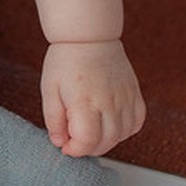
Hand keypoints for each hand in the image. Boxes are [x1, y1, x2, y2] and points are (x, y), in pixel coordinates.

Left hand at [41, 39, 144, 158]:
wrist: (88, 36)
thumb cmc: (66, 60)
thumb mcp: (49, 89)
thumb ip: (53, 119)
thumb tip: (60, 142)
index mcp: (84, 101)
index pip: (87, 140)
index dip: (75, 150)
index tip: (66, 145)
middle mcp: (109, 102)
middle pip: (106, 142)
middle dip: (88, 147)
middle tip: (76, 138)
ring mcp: (125, 98)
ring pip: (122, 135)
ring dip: (106, 140)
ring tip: (90, 128)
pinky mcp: (134, 93)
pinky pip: (136, 122)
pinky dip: (124, 130)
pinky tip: (109, 123)